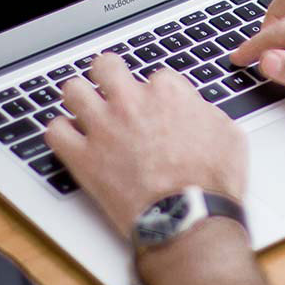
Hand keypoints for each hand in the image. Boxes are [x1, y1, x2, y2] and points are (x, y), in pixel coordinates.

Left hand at [44, 60, 245, 237]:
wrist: (188, 218)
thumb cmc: (210, 183)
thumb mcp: (229, 136)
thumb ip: (207, 114)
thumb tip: (198, 111)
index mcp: (167, 94)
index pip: (155, 76)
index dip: (156, 93)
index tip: (156, 106)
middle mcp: (131, 103)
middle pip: (106, 66)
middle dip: (108, 74)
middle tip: (111, 87)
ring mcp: (103, 128)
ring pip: (73, 90)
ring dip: (79, 97)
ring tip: (84, 108)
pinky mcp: (83, 158)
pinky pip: (55, 132)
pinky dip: (60, 133)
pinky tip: (70, 138)